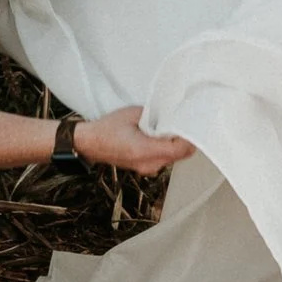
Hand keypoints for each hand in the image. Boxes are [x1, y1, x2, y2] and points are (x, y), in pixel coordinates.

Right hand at [75, 105, 194, 175]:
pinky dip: (167, 148)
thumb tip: (172, 115)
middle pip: (180, 155)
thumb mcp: (134, 113)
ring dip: (176, 144)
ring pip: (173, 158)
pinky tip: (161, 135)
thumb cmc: (107, 128)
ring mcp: (147, 168)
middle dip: (185, 139)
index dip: (190, 137)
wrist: (90, 142)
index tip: (192, 124)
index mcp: (145, 150)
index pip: (179, 149)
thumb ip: (156, 116)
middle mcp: (148, 164)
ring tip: (171, 127)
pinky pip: (164, 159)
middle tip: (185, 122)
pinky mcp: (144, 167)